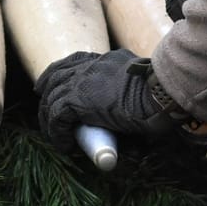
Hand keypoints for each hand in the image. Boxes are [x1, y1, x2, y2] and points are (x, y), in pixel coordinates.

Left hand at [35, 48, 173, 153]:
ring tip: (56, 136)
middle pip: (57, 74)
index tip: (54, 82)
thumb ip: (135, 89)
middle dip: (47, 90)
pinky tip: (65, 145)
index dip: (62, 71)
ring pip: (52, 97)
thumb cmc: (161, 96)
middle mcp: (91, 66)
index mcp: (107, 60)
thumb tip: (139, 109)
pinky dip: (57, 132)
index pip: (77, 60)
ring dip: (50, 118)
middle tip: (46, 109)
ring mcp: (81, 81)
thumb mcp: (144, 86)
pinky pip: (56, 117)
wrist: (159, 96)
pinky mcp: (76, 100)